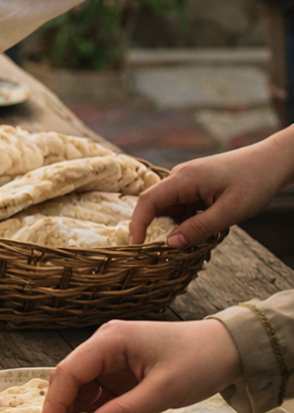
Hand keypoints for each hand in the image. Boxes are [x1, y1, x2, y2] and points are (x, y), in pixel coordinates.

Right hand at [41, 319, 242, 412]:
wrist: (232, 349)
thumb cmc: (200, 361)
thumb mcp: (163, 391)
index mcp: (109, 341)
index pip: (68, 373)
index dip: (55, 404)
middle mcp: (105, 346)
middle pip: (71, 380)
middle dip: (68, 411)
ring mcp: (114, 359)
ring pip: (86, 390)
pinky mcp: (124, 372)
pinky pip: (104, 395)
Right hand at [129, 128, 293, 244]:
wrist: (275, 161)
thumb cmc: (256, 182)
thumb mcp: (230, 211)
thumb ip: (199, 227)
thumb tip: (170, 244)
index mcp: (184, 179)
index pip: (147, 201)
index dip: (137, 224)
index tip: (137, 246)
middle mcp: (180, 177)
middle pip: (155, 205)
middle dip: (155, 228)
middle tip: (165, 251)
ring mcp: (187, 180)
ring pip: (169, 208)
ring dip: (174, 225)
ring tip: (194, 238)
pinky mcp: (196, 185)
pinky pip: (182, 206)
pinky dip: (186, 220)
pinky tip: (203, 227)